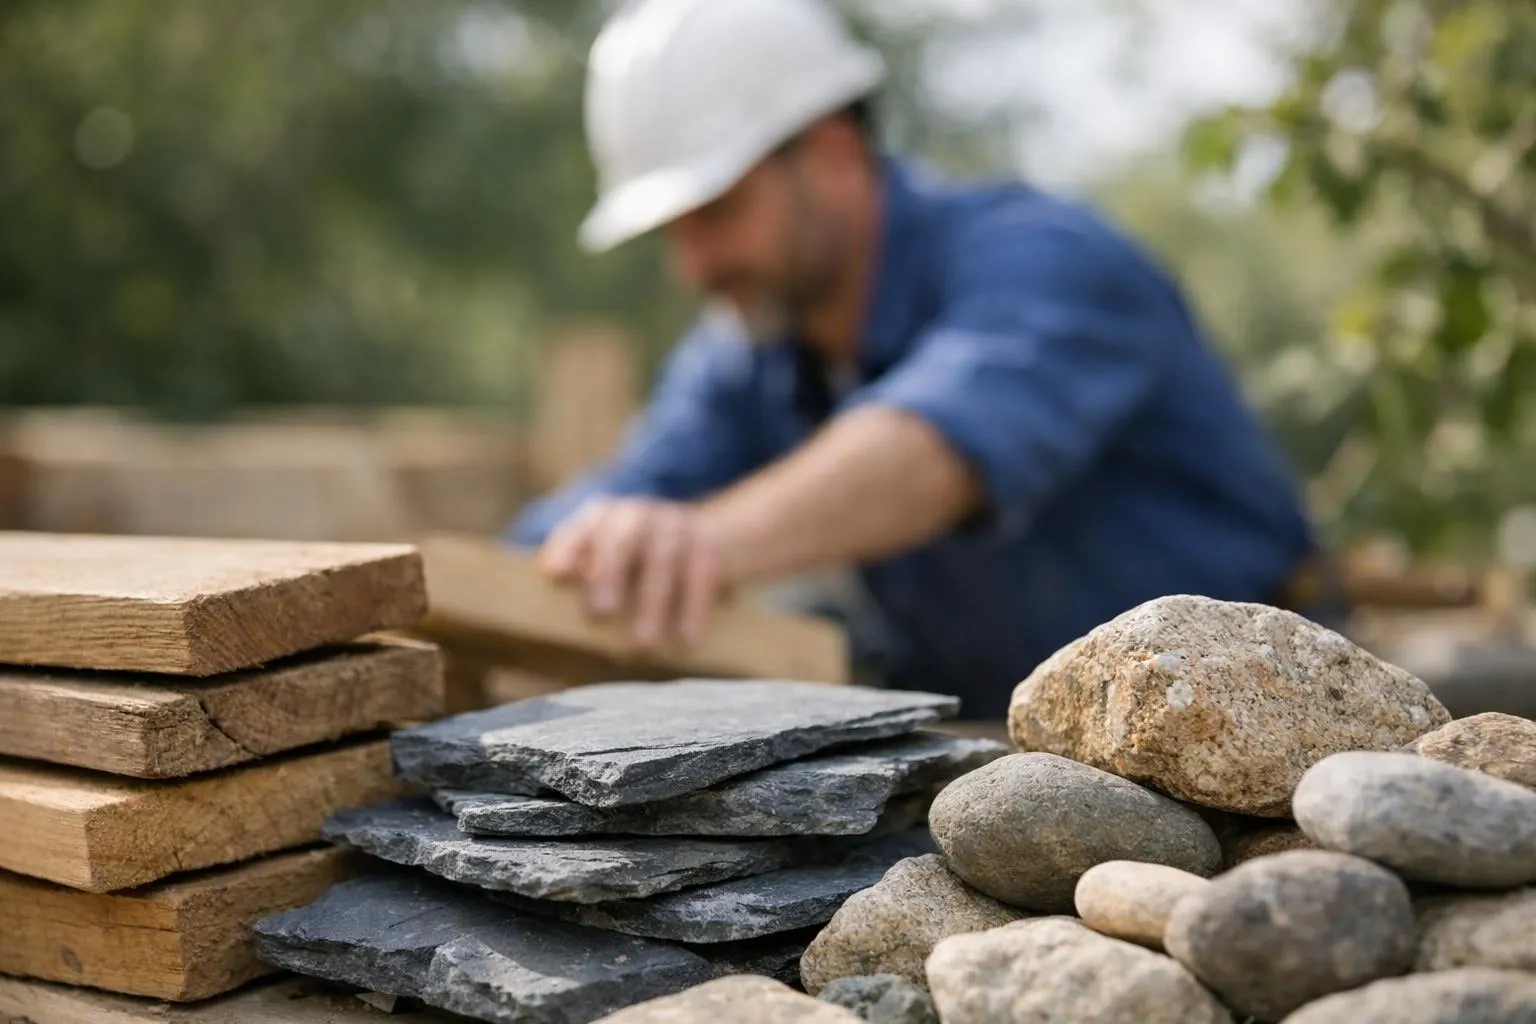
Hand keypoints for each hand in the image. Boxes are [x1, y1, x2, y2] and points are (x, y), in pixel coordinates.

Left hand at [537, 497, 728, 648]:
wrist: (710, 539)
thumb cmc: (640, 566)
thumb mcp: (607, 564)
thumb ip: (580, 580)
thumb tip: (556, 601)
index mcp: (602, 518)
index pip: (580, 530)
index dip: (568, 550)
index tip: (556, 575)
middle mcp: (637, 516)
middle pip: (620, 540)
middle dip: (608, 574)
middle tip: (600, 614)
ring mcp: (676, 526)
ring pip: (662, 560)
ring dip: (651, 603)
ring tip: (642, 644)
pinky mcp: (709, 546)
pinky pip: (701, 576)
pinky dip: (693, 610)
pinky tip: (685, 640)